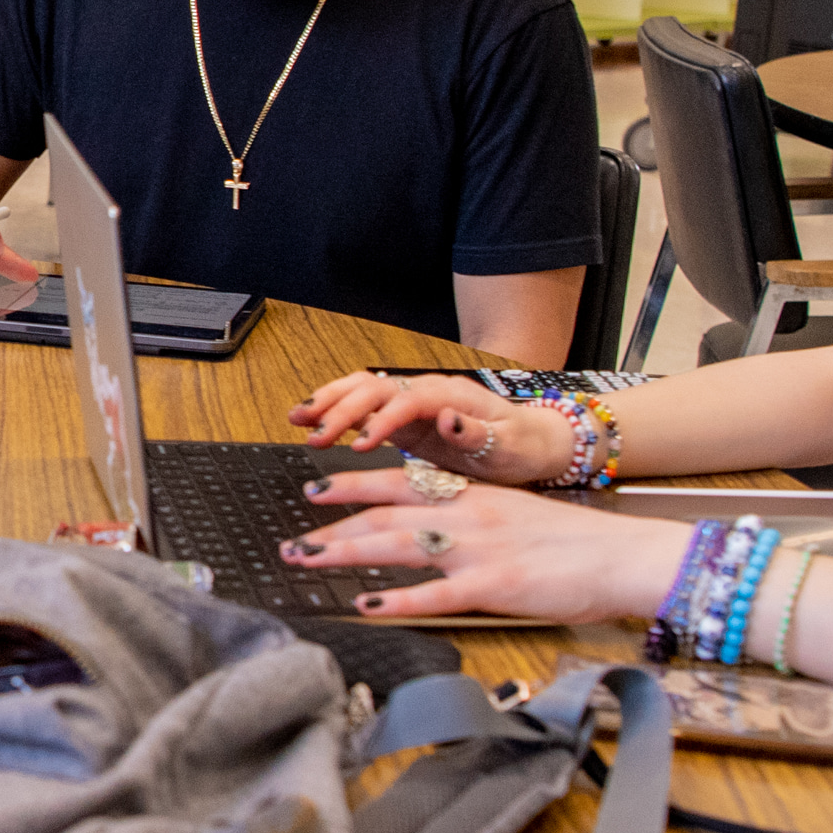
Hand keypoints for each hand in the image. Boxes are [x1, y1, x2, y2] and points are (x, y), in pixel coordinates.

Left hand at [283, 475, 694, 625]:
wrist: (623, 555)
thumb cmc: (577, 542)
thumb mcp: (516, 515)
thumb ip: (472, 518)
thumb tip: (434, 528)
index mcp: (473, 495)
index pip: (398, 484)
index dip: (351, 487)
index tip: (315, 491)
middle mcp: (467, 515)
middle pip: (383, 515)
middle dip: (332, 526)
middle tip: (294, 541)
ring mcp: (477, 549)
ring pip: (396, 544)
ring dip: (346, 553)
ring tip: (309, 562)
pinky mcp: (493, 585)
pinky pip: (434, 593)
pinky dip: (397, 599)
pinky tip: (366, 604)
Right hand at [289, 371, 574, 480]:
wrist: (534, 441)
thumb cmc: (522, 445)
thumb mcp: (509, 445)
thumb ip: (475, 433)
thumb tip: (447, 418)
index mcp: (451, 396)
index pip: (404, 400)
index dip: (379, 420)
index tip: (357, 445)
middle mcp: (426, 392)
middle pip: (373, 387)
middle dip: (339, 407)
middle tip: (311, 432)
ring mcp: (413, 403)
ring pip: (362, 390)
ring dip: (328, 401)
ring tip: (297, 419)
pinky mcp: (405, 420)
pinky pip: (363, 406)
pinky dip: (335, 410)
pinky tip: (312, 421)